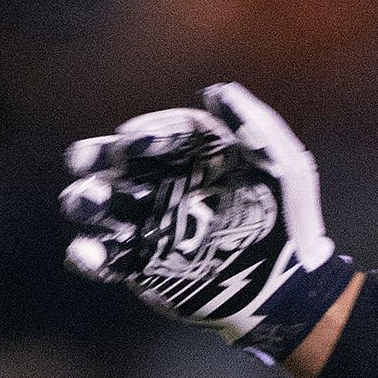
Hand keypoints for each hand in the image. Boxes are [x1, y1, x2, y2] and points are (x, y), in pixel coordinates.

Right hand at [59, 82, 350, 362]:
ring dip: (85, 200)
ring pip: (96, 206)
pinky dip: (87, 254)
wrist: (292, 287)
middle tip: (87, 162)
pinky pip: (101, 257)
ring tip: (91, 202)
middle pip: (107, 163)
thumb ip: (252, 125)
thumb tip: (215, 91)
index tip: (131, 143)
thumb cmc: (291, 222)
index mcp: (186, 157)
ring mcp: (145, 224)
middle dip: (92, 158)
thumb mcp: (283, 167)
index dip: (140, 136)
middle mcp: (159, 185)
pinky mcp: (140, 265)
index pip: (152, 135)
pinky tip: (90, 254)